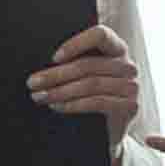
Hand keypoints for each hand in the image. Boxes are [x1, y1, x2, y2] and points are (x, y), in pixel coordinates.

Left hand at [28, 24, 140, 145]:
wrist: (108, 131)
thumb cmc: (91, 96)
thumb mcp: (84, 75)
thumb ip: (73, 63)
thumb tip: (42, 67)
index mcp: (116, 48)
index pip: (100, 34)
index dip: (76, 44)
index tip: (53, 58)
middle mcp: (128, 65)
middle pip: (88, 65)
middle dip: (55, 75)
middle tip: (32, 83)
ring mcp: (132, 86)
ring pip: (90, 84)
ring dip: (59, 91)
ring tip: (39, 96)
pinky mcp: (130, 106)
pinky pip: (97, 102)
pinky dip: (72, 104)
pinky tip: (56, 106)